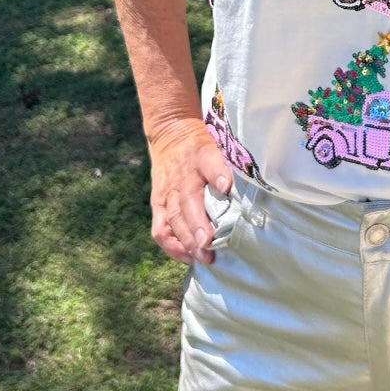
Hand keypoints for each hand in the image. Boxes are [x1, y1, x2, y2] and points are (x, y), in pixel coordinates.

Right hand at [148, 119, 232, 265]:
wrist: (170, 133)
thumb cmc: (200, 145)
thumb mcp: (216, 144)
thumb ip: (226, 164)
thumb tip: (232, 186)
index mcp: (200, 157)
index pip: (210, 164)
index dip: (218, 176)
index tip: (226, 188)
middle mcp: (181, 177)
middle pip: (188, 203)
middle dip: (198, 227)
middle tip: (209, 246)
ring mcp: (166, 192)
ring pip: (173, 220)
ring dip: (186, 241)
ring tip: (202, 257)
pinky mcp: (157, 204)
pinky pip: (159, 229)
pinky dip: (171, 246)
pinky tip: (187, 257)